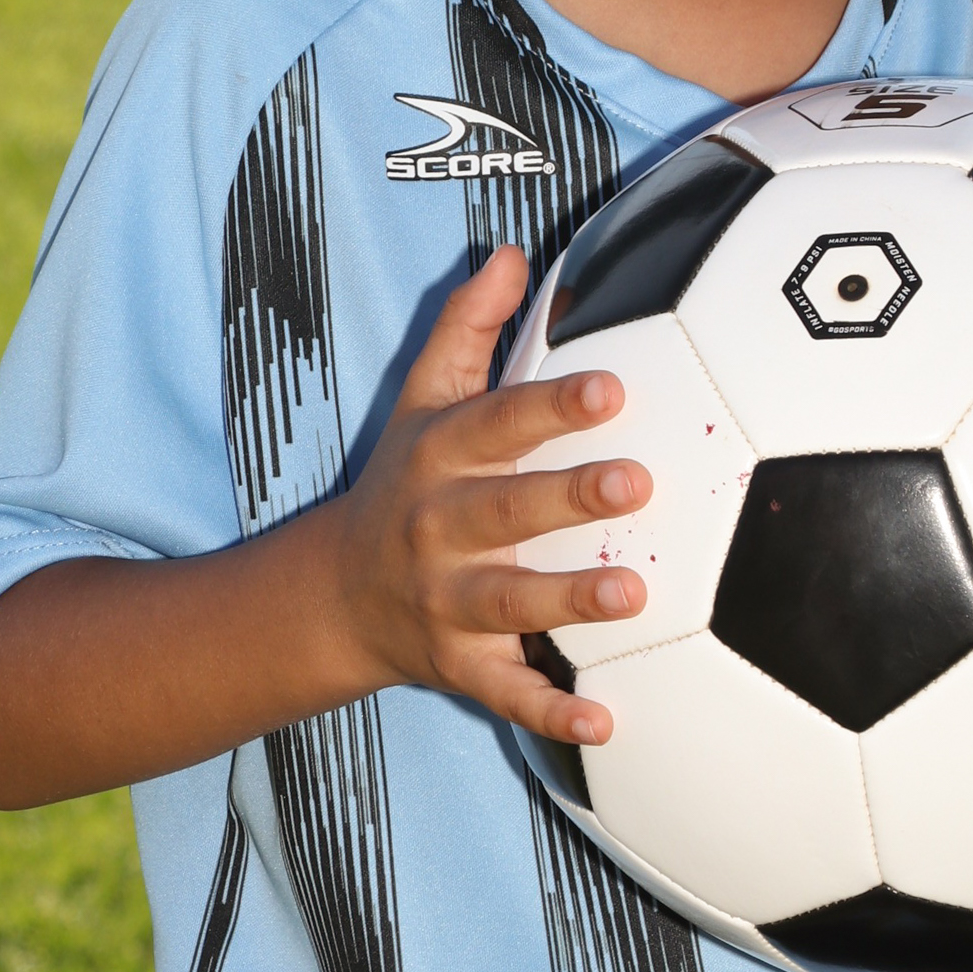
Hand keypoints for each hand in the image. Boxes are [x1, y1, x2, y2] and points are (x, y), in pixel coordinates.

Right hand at [330, 244, 649, 746]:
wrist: (336, 595)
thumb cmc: (406, 481)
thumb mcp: (422, 401)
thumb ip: (466, 327)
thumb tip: (510, 251)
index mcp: (439, 459)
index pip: (496, 425)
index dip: (551, 406)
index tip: (611, 386)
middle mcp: (439, 530)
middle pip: (507, 511)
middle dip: (569, 499)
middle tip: (637, 482)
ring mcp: (447, 603)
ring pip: (510, 603)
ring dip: (569, 602)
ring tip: (632, 592)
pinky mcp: (460, 666)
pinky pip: (507, 694)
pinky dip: (552, 713)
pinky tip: (605, 720)